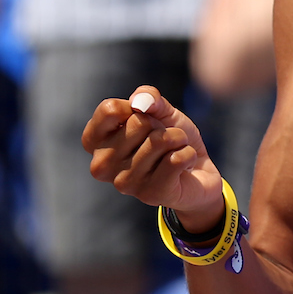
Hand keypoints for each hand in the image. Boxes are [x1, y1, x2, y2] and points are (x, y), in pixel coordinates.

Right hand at [81, 86, 228, 232]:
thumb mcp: (160, 111)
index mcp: (94, 142)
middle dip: (161, 126)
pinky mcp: (150, 195)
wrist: (198, 171)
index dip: (138, 106)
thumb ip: (149, 98)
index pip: (109, 109)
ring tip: (173, 153)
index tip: (145, 120)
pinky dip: (188, 154)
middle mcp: (101, 166)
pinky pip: (176, 159)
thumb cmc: (169, 139)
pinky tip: (183, 166)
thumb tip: (140, 101)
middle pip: (139, 123)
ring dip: (177, 139)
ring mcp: (124, 183)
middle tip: (163, 143)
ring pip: (160, 141)